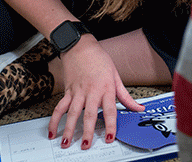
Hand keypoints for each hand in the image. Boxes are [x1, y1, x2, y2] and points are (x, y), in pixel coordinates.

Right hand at [48, 34, 144, 149]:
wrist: (80, 46)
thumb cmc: (100, 59)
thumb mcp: (116, 76)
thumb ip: (126, 96)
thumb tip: (139, 108)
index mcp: (106, 88)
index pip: (110, 110)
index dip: (111, 125)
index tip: (110, 137)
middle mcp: (92, 91)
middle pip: (90, 114)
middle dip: (88, 131)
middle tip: (86, 145)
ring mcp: (78, 91)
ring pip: (72, 112)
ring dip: (69, 129)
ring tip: (66, 143)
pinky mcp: (68, 90)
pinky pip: (60, 107)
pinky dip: (54, 120)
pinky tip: (52, 131)